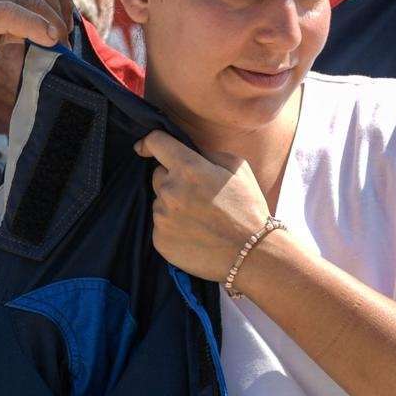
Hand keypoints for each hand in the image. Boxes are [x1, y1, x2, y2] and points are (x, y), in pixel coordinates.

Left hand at [134, 131, 269, 281]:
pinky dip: (173, 228)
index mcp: (188, 168)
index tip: (144, 147)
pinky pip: (161, 226)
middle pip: (158, 175)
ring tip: (201, 219)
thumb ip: (208, 153)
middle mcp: (169, 190)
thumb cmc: (248, 208)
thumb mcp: (237, 167)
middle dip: (173, 179)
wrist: (251, 253)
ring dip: (174, 206)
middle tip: (198, 195)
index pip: (155, 142)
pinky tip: (195, 234)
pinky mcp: (159, 240)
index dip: (149, 142)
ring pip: (160, 202)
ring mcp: (162, 217)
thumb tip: (190, 150)